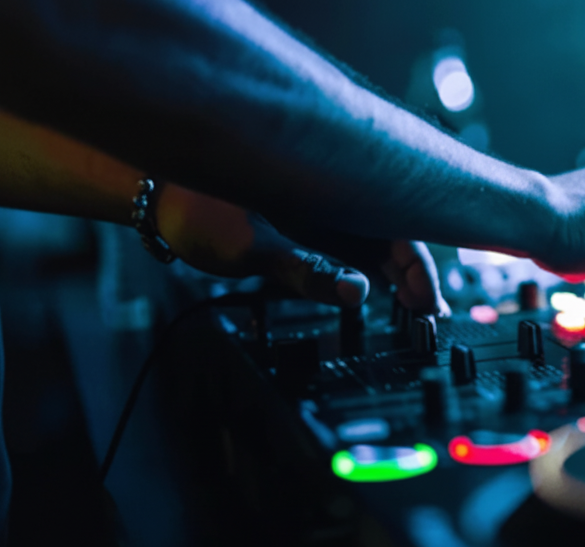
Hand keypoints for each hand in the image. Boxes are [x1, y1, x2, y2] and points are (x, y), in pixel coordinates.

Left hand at [155, 183, 447, 314]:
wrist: (153, 197)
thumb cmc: (194, 209)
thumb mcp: (254, 248)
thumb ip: (309, 272)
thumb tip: (358, 292)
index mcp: (331, 190)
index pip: (398, 229)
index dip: (420, 270)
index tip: (428, 305)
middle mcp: (333, 196)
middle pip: (395, 233)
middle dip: (415, 275)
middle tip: (427, 316)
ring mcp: (321, 209)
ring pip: (376, 240)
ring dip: (394, 274)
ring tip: (410, 309)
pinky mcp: (307, 221)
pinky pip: (350, 243)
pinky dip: (366, 267)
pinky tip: (372, 289)